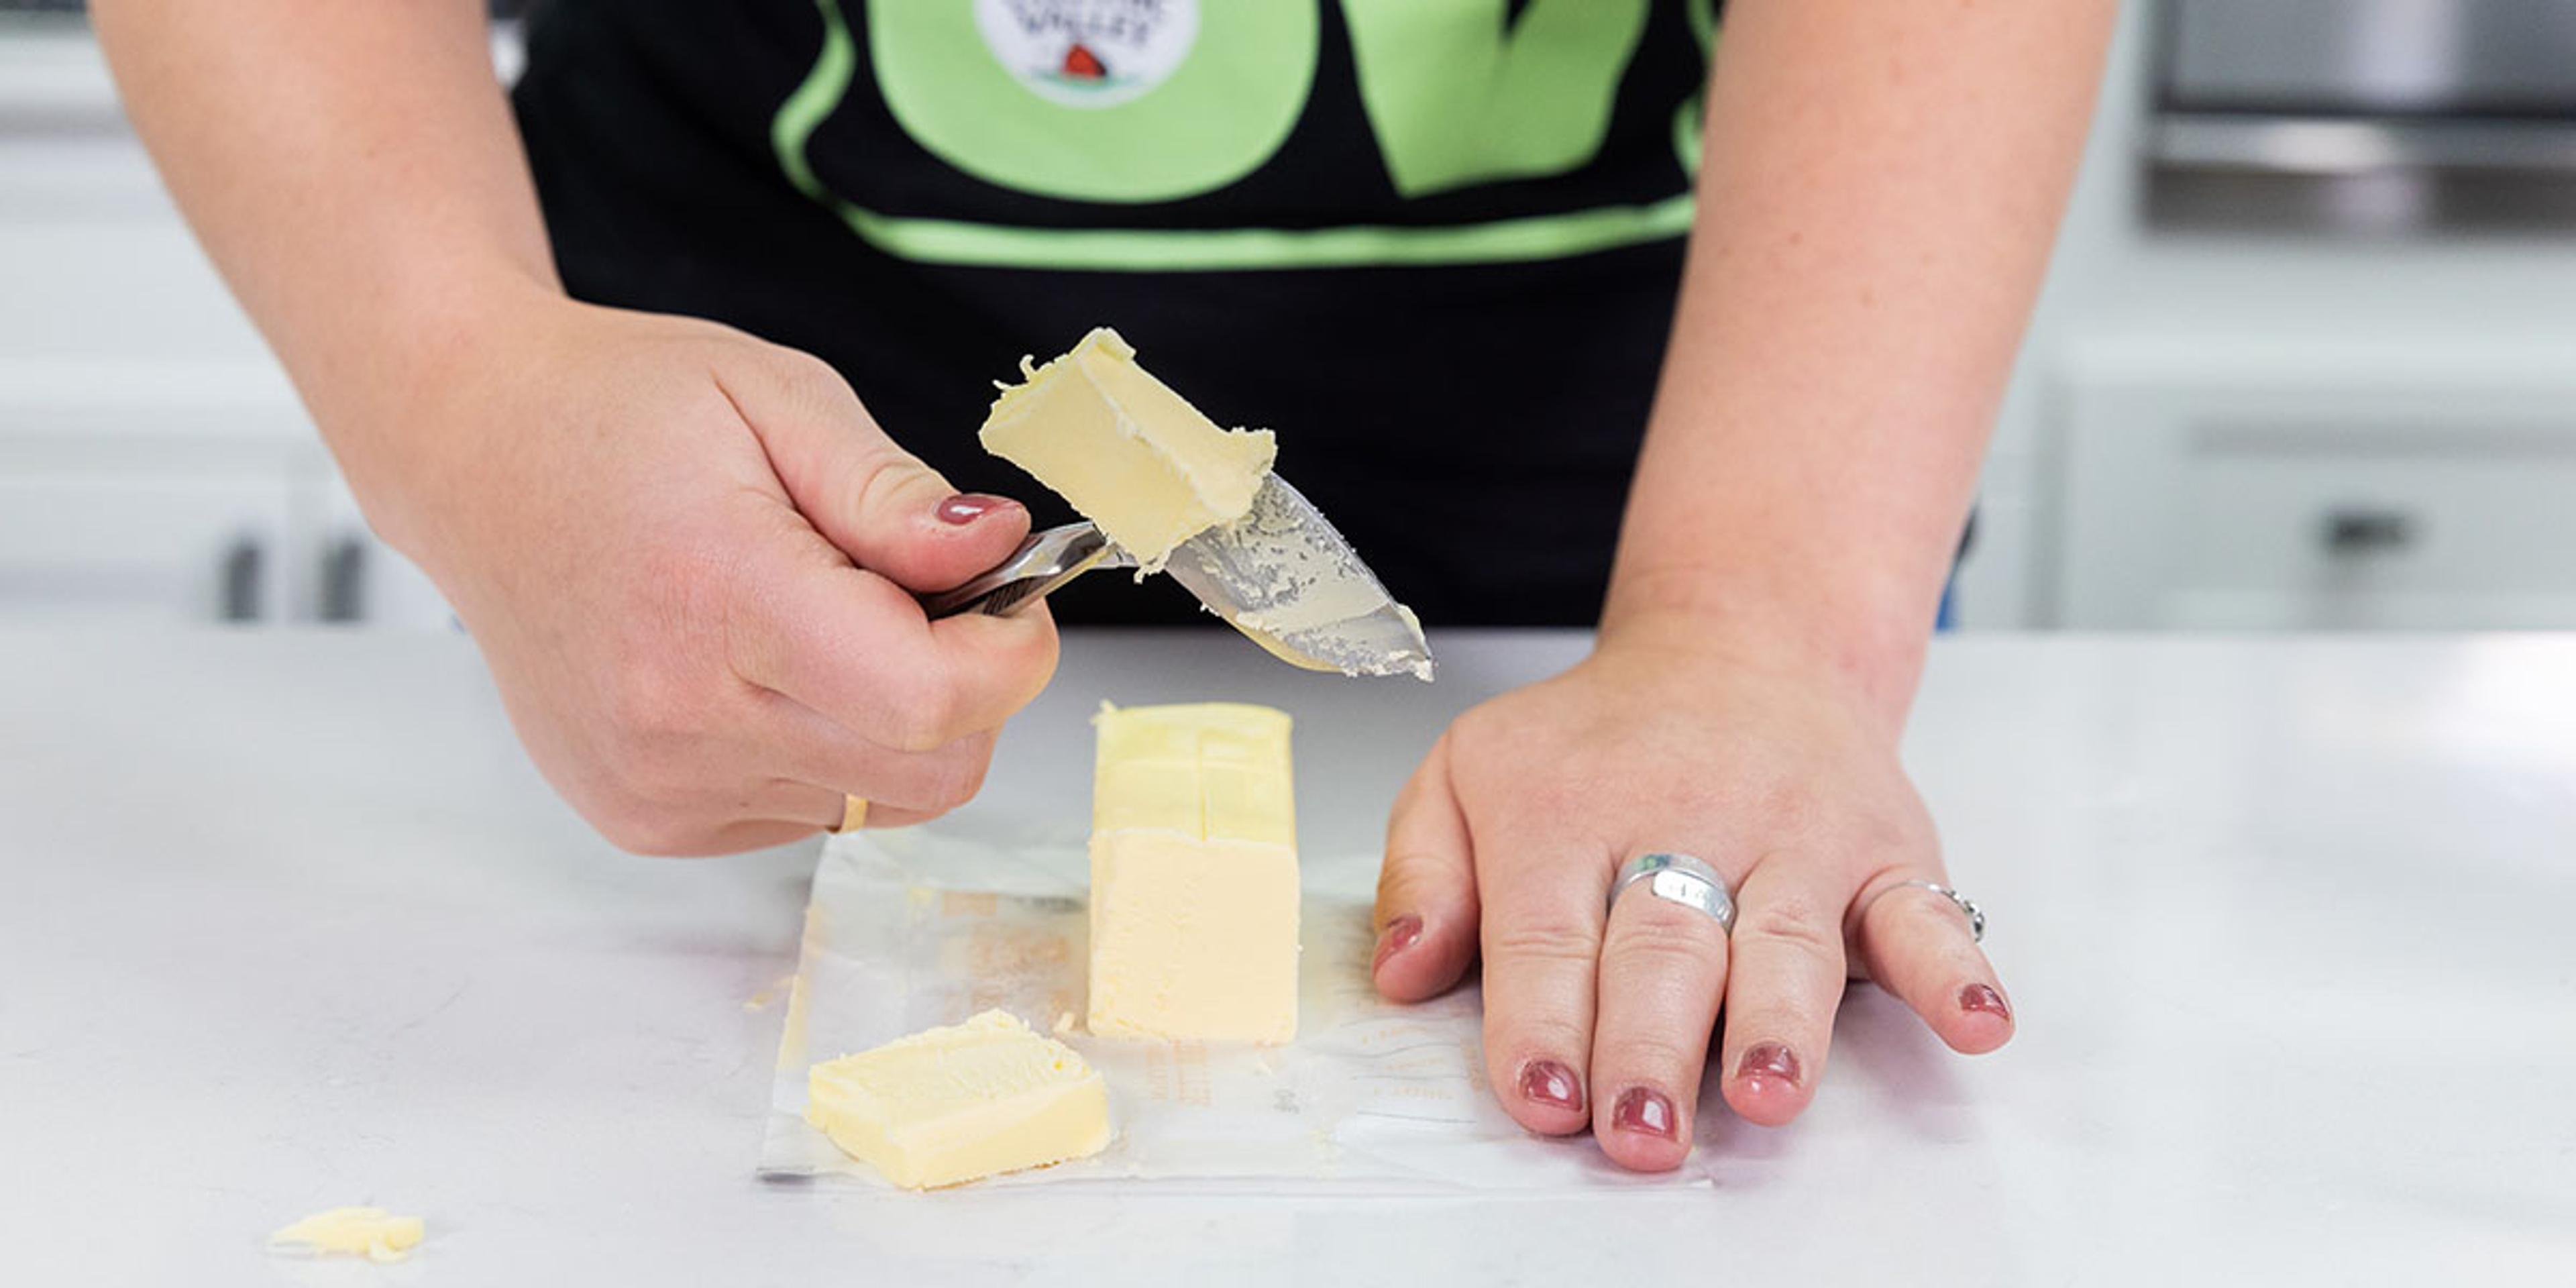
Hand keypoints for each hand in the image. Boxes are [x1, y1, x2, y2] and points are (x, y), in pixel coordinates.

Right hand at [362, 291, 1055, 853]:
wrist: (469, 451)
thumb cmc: (618, 410)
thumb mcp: (779, 396)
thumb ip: (895, 494)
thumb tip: (1002, 549)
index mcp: (720, 596)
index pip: (932, 701)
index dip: (1010, 656)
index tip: (1011, 596)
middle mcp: (679, 715)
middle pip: (928, 771)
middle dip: (968, 691)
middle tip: (923, 598)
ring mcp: (657, 783)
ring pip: (876, 798)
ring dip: (889, 718)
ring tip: (815, 617)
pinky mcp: (647, 819)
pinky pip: (808, 812)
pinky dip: (822, 745)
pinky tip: (759, 663)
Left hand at [1369, 639, 2009, 1169]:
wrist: (1741, 646)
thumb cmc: (1596, 742)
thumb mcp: (1467, 770)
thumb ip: (1421, 873)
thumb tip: (1399, 970)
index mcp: (1568, 811)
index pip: (1552, 933)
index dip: (1544, 1023)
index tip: (1541, 1098)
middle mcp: (1687, 820)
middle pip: (1666, 948)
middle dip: (1650, 1046)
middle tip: (1638, 1128)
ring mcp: (1796, 838)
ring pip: (1787, 940)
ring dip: (1779, 1021)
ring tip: (1765, 1088)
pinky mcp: (1885, 852)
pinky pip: (1927, 912)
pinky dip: (1957, 968)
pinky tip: (1977, 1020)